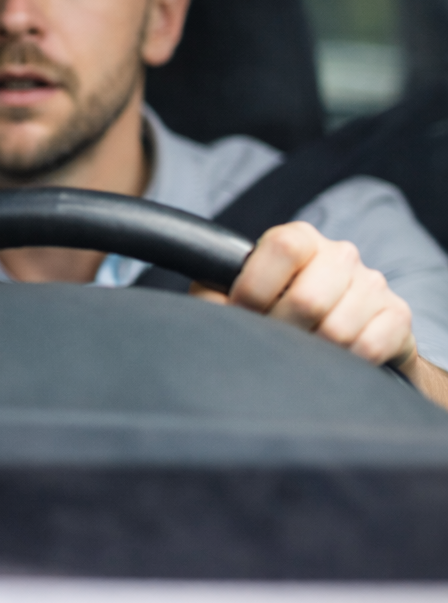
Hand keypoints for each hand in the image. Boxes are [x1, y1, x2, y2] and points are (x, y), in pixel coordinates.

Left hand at [192, 221, 416, 367]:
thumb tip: (205, 309)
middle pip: (307, 300)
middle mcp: (340, 254)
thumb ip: (215, 295)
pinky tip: (333, 359)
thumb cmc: (277, 311)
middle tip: (273, 342)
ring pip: (337, 331)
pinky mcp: (397, 315)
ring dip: (312, 352)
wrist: (341, 336)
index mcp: (298, 239)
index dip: (255, 289)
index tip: (242, 313)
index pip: (282, 247)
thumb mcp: (241, 296)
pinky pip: (368, 348)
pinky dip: (344, 363)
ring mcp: (372, 283)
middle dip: (281, 331)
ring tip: (302, 351)